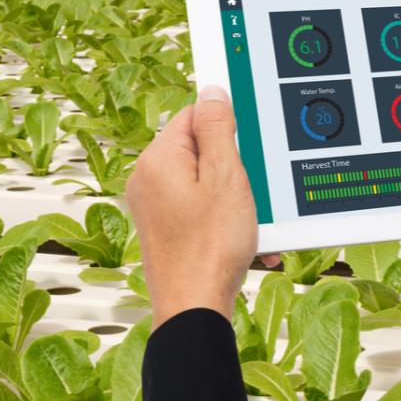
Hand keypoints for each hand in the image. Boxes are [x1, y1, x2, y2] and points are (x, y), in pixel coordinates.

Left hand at [125, 87, 257, 327]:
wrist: (195, 310)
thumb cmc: (210, 248)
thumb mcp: (225, 176)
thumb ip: (218, 128)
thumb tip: (212, 91)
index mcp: (157, 160)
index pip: (194, 115)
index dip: (228, 127)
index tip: (248, 146)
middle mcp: (148, 181)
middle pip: (201, 152)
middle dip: (235, 169)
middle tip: (252, 191)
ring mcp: (154, 209)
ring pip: (205, 185)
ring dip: (236, 200)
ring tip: (250, 223)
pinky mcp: (166, 232)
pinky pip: (201, 212)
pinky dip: (226, 222)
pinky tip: (246, 242)